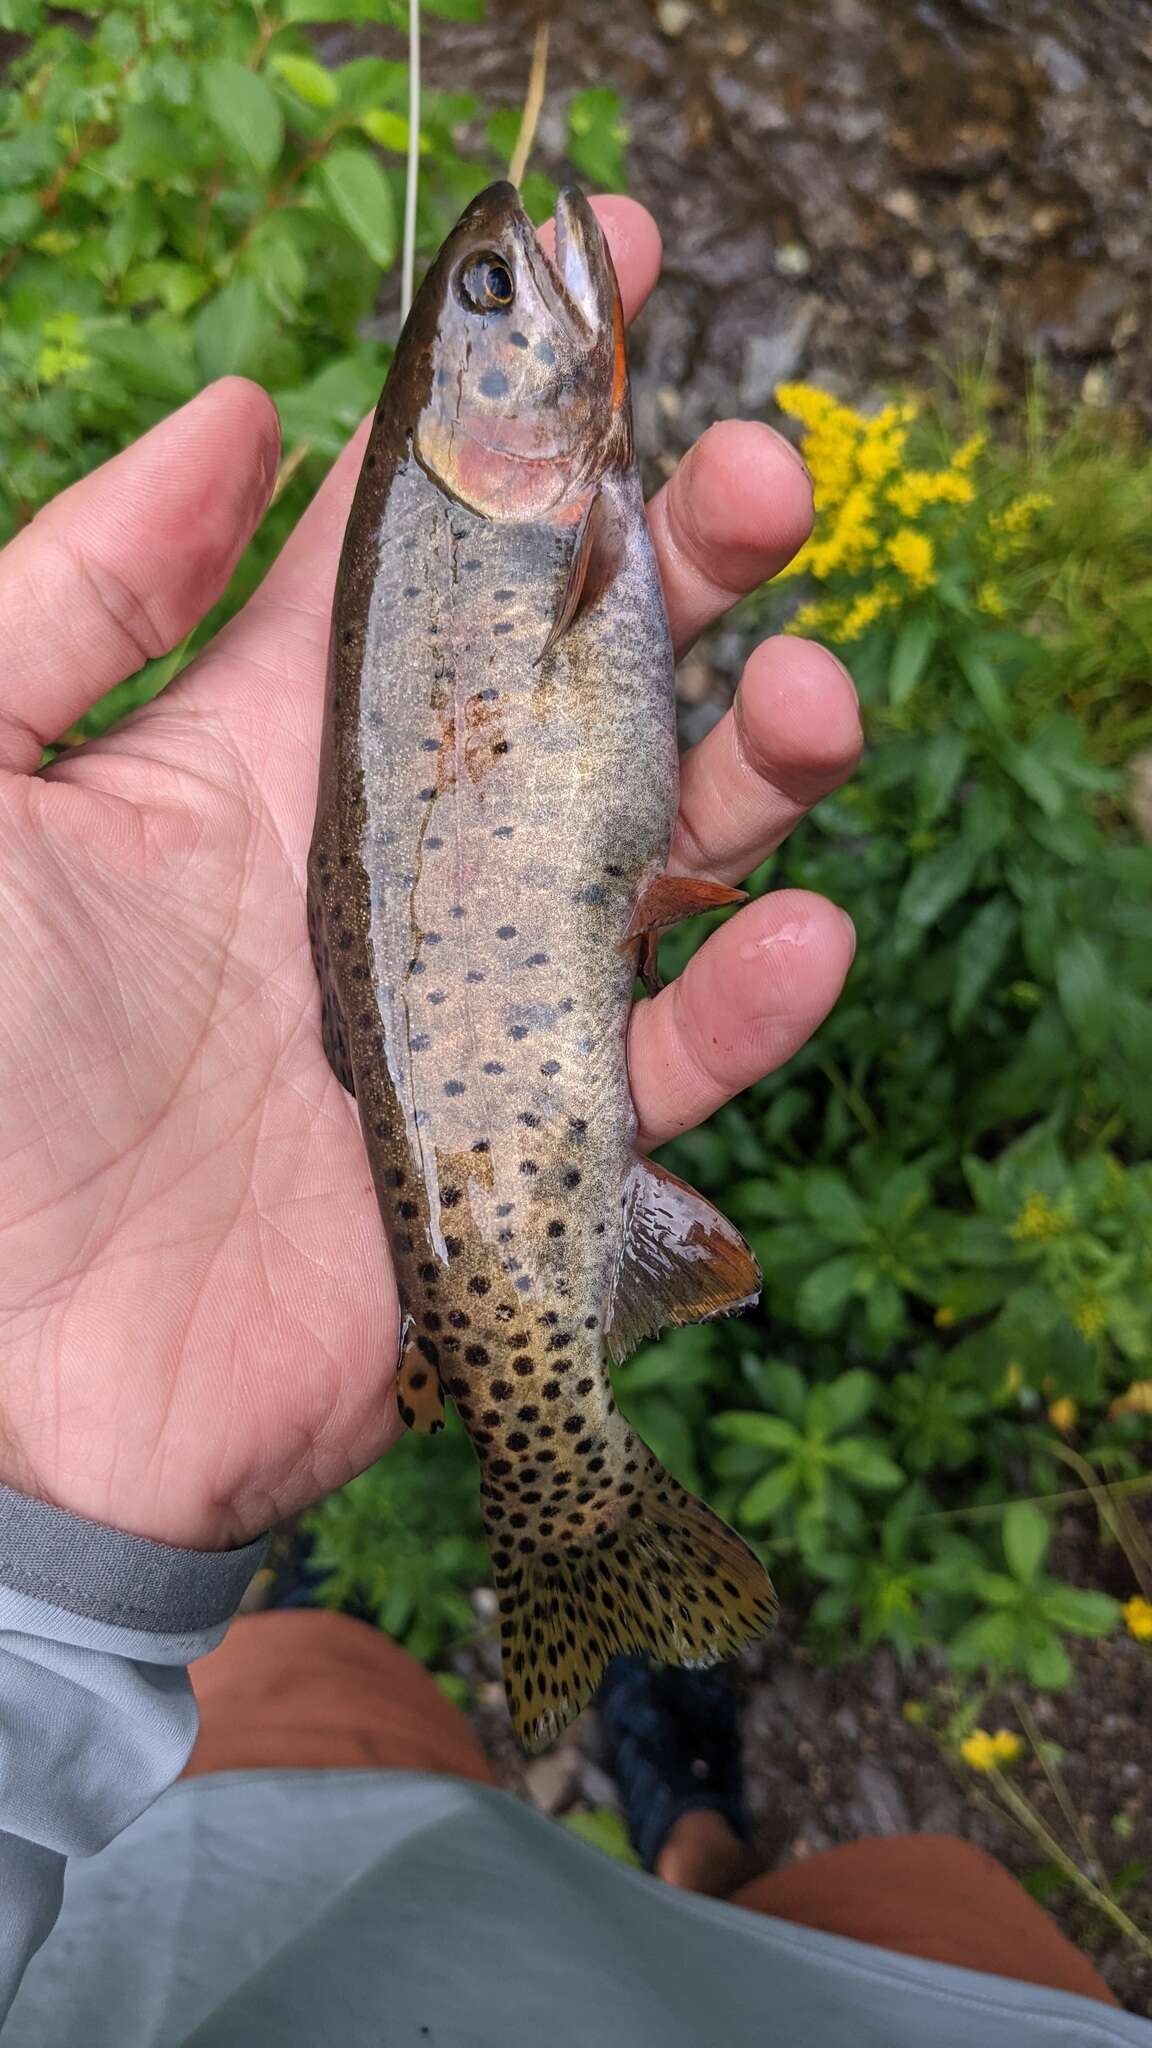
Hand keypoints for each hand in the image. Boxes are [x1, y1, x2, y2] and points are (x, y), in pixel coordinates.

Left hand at [0, 198, 859, 1549]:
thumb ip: (83, 591)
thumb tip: (238, 410)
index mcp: (276, 754)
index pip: (435, 549)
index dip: (531, 417)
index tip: (631, 280)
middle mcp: (401, 858)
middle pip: (586, 679)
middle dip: (688, 564)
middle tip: (762, 476)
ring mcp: (477, 1004)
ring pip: (669, 852)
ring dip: (765, 762)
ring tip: (815, 694)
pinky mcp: (526, 1156)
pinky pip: (670, 1070)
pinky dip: (746, 1008)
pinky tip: (795, 935)